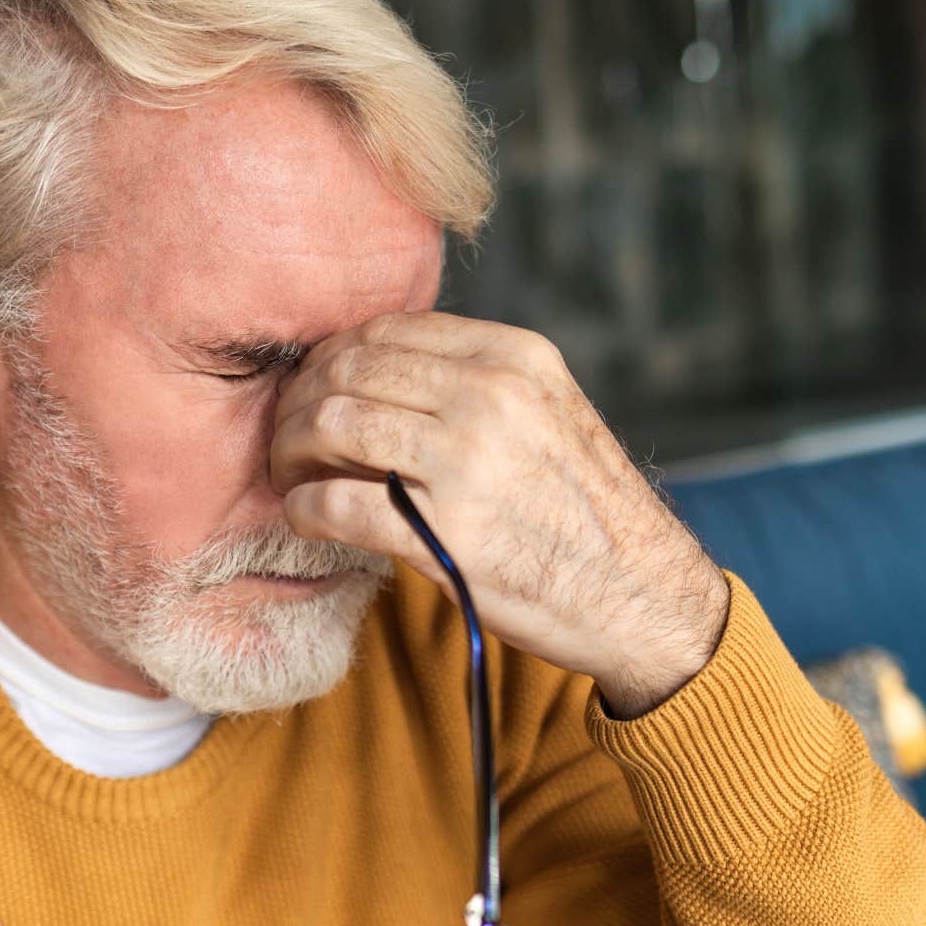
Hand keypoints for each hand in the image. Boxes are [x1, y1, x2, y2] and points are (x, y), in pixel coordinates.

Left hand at [272, 312, 729, 716]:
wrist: (641, 595)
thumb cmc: (585, 510)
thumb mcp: (549, 412)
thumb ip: (476, 383)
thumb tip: (378, 372)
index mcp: (515, 356)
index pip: (387, 331)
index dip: (331, 356)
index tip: (312, 387)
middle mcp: (490, 396)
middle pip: (350, 370)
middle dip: (299, 400)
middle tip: (283, 434)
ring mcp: (467, 463)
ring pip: (332, 423)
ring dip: (290, 449)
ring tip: (287, 473)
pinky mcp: (444, 533)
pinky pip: (336, 504)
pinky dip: (303, 508)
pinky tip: (304, 517)